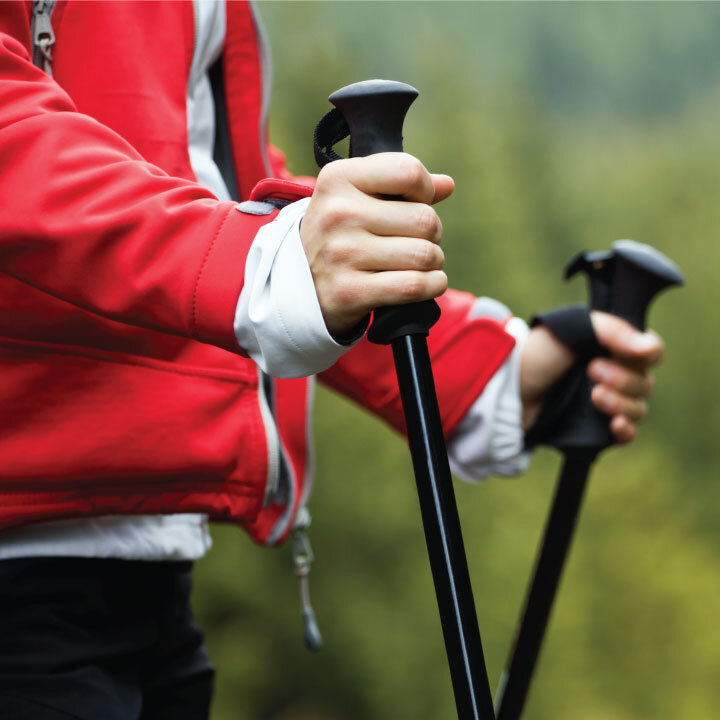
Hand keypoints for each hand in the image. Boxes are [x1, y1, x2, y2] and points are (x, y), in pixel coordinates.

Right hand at [300, 153, 453, 337]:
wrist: (298, 285)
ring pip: (424, 255)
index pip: (409, 172)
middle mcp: (337, 213)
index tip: (414, 205)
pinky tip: (428, 283)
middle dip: (432, 234)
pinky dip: (432, 285)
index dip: (424, 191)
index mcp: (338, 179)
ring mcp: (341, 254)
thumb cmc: (337, 236)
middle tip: (416, 241)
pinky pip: (414, 286)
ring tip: (418, 263)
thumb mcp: (355, 198)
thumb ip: (399, 186)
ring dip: (433, 262)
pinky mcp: (349, 291)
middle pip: (425, 219)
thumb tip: (446, 184)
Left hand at [521, 311, 664, 443]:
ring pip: (638, 408)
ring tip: (593, 397)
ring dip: (621, 403)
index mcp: (611, 346)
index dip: (645, 355)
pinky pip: (626, 434)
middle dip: (623, 378)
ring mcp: (604, 401)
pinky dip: (626, 430)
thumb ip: (612, 331)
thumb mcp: (572, 329)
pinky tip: (614, 425)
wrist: (507, 390)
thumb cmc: (536, 354)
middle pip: (645, 382)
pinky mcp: (594, 427)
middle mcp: (613, 373)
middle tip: (591, 372)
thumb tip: (649, 348)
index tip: (623, 353)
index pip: (650, 352)